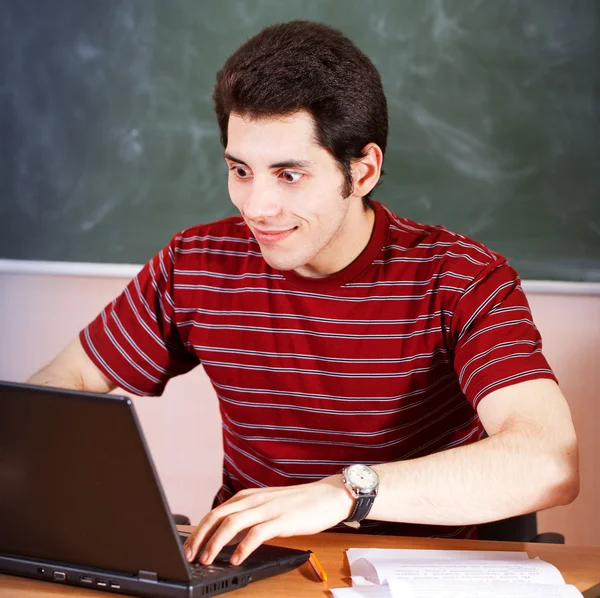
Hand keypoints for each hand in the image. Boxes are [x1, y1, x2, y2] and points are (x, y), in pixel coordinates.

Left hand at [183, 475, 352, 565]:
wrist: (328, 495)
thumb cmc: (299, 503)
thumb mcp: (268, 506)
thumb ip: (249, 515)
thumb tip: (227, 535)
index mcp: (249, 496)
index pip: (216, 511)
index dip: (199, 530)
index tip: (188, 547)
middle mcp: (255, 500)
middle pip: (218, 515)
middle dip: (200, 536)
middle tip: (189, 555)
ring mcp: (268, 508)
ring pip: (233, 522)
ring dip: (216, 542)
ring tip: (206, 559)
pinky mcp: (283, 519)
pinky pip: (258, 532)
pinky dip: (243, 546)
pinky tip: (236, 559)